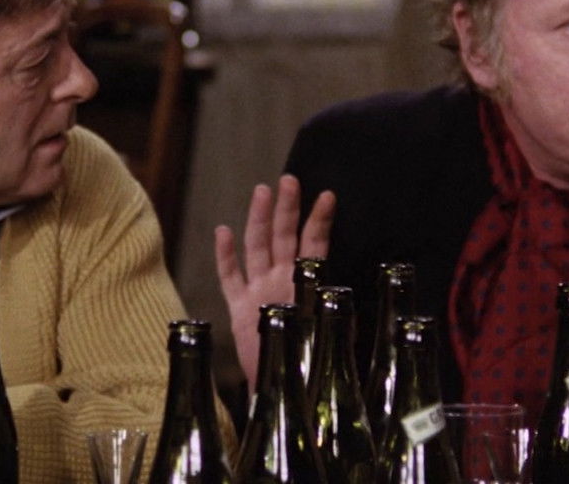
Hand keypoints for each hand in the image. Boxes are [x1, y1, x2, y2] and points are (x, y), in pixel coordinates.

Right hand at [215, 174, 334, 385]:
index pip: (313, 245)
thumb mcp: (333, 333)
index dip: (319, 221)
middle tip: (289, 180)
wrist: (285, 388)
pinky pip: (230, 277)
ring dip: (258, 219)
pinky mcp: (239, 309)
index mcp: (306, 284)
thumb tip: (346, 295)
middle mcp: (281, 281)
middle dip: (286, 208)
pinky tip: (222, 231)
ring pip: (257, 247)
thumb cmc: (314, 361)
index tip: (327, 196)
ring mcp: (259, 291)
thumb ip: (338, 312)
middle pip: (282, 237)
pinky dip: (225, 255)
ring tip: (262, 191)